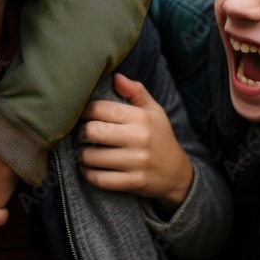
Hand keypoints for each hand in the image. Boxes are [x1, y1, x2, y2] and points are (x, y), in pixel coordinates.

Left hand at [78, 73, 192, 210]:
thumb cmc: (160, 137)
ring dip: (82, 154)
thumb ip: (135, 91)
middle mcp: (138, 138)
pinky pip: (100, 179)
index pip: (101, 109)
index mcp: (140, 118)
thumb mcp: (153, 111)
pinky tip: (87, 168)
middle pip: (93, 131)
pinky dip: (87, 173)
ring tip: (84, 151)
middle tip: (83, 134)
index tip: (83, 116)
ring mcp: (135, 162)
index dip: (85, 111)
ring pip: (92, 157)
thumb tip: (115, 76)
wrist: (177, 173)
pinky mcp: (132, 182)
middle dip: (82, 133)